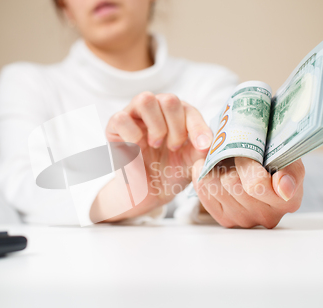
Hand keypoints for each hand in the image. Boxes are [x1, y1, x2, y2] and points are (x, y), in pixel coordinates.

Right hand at [91, 92, 212, 221]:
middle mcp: (156, 109)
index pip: (190, 110)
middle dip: (177, 127)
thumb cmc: (170, 172)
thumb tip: (208, 144)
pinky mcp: (114, 127)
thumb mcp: (190, 162)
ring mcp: (134, 115)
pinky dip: (133, 134)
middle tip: (174, 147)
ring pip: (145, 99)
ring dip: (156, 126)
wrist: (148, 192)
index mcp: (177, 114)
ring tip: (156, 144)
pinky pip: (121, 118)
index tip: (202, 148)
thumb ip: (201, 150)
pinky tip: (138, 148)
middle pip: (169, 99)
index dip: (198, 128)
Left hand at [192, 157, 304, 227]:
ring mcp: (244, 220)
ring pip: (216, 185)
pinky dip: (203, 174)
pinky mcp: (225, 219)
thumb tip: (283, 189)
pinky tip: (212, 166)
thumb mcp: (287, 154)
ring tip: (227, 159)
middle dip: (232, 162)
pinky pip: (204, 191)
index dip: (247, 164)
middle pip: (232, 183)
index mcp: (288, 201)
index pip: (257, 184)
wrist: (258, 160)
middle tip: (238, 152)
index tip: (249, 152)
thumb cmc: (273, 155)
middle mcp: (267, 216)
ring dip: (217, 166)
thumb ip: (291, 171)